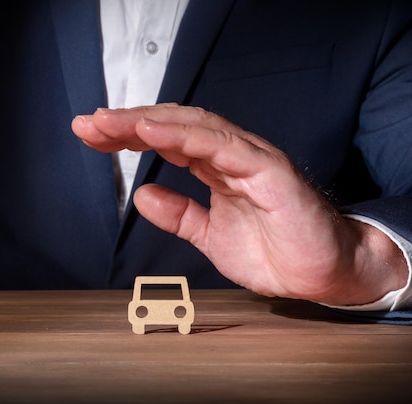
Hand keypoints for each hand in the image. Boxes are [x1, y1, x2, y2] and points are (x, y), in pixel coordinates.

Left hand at [71, 104, 407, 305]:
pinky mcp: (269, 170)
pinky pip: (222, 146)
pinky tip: (153, 130)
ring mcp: (250, 159)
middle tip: (88, 125)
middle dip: (128, 123)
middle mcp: (231, 156)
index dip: (128, 136)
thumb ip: (180, 215)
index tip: (92, 137)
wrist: (323, 274)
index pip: (167, 140)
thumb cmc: (276, 251)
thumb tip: (142, 196)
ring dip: (149, 122)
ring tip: (111, 123)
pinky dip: (185, 134)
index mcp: (217, 169)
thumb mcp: (211, 236)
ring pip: (194, 126)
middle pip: (174, 125)